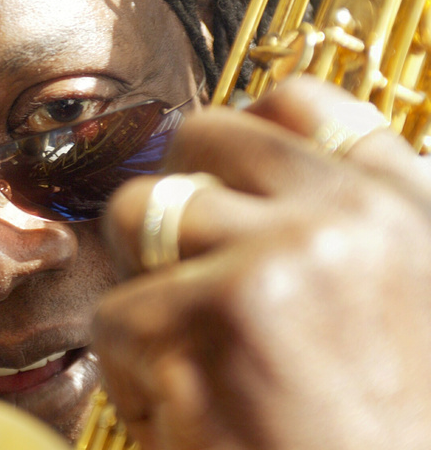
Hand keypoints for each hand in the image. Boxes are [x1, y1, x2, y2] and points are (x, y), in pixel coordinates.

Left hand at [94, 78, 430, 449]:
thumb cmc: (400, 426)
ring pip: (136, 218)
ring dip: (144, 289)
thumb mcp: (416, 300)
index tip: (215, 173)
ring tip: (188, 362)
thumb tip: (278, 163)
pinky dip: (134, 375)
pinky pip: (117, 319)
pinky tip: (192, 422)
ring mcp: (269, 270)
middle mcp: (338, 220)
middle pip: (199, 139)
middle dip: (171, 194)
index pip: (298, 101)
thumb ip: (356, 226)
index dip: (239, 132)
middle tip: (173, 263)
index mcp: (399, 207)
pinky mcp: (205, 333)